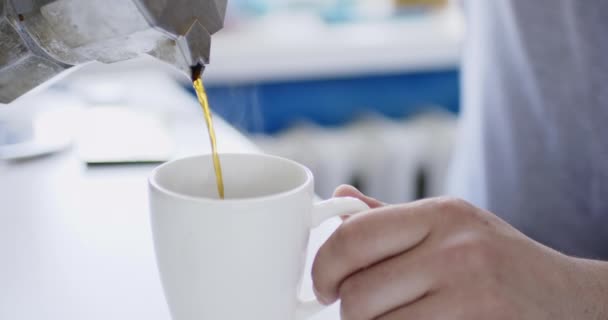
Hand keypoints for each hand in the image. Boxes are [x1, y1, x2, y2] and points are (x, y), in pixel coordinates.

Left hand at [312, 185, 607, 318]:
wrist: (567, 299)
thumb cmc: (498, 260)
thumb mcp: (451, 225)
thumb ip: (390, 217)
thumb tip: (338, 199)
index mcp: (440, 214)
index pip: (353, 238)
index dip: (324, 267)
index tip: (324, 286)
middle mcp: (455, 251)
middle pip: (358, 294)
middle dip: (347, 308)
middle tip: (355, 310)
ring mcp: (471, 296)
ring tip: (394, 318)